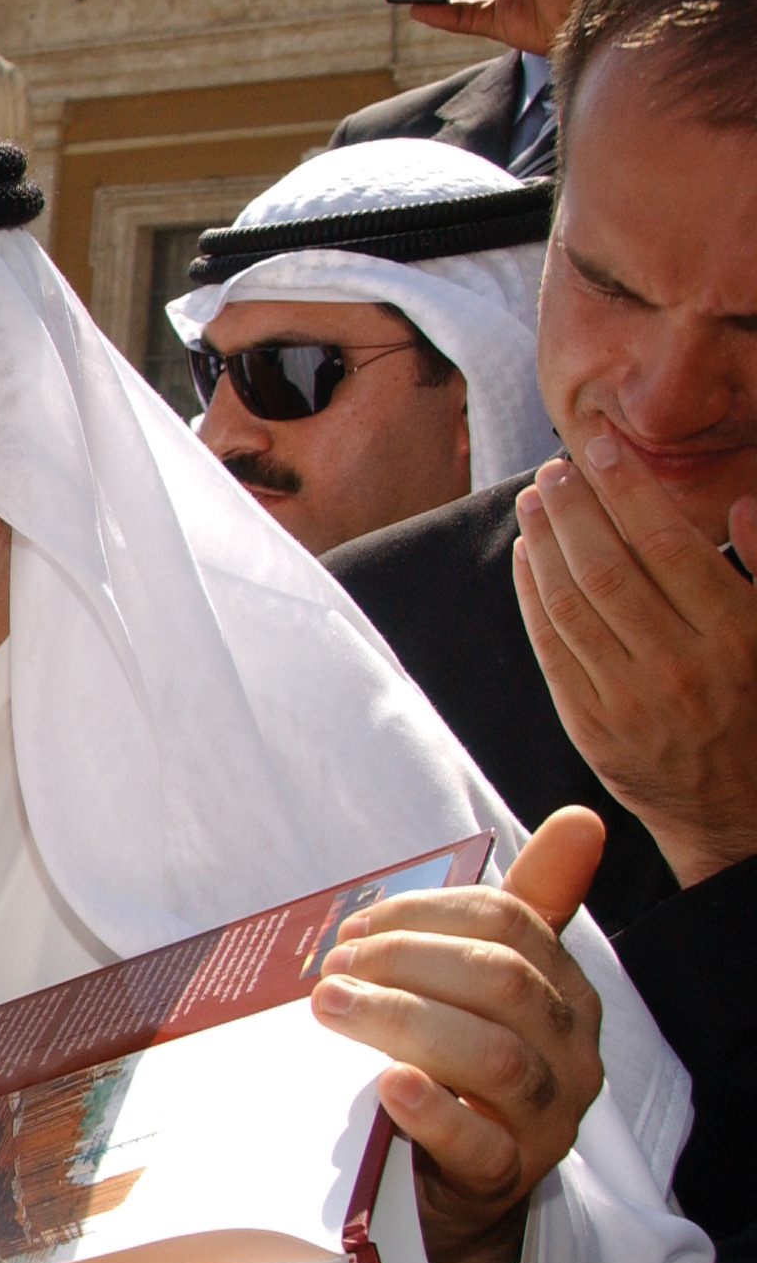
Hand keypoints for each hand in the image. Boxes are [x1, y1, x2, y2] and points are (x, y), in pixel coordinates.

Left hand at [311, 807, 607, 1262]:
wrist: (443, 1194)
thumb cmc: (456, 1069)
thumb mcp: (482, 985)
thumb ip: (524, 906)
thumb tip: (583, 821)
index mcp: (563, 993)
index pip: (510, 924)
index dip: (423, 915)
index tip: (353, 926)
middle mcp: (569, 1054)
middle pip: (502, 982)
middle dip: (407, 961)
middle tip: (332, 968)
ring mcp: (544, 1122)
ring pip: (494, 1057)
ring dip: (403, 1021)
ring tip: (332, 1007)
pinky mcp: (503, 1181)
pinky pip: (479, 1144)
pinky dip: (431, 1110)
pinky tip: (388, 1084)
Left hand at [514, 428, 756, 888]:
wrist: (743, 812)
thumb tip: (741, 504)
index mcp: (737, 637)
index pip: (667, 545)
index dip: (627, 490)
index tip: (601, 450)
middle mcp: (680, 668)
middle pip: (608, 569)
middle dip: (574, 510)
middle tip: (553, 470)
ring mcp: (628, 702)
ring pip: (570, 606)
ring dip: (544, 545)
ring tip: (533, 501)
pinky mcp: (591, 727)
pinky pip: (551, 649)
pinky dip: (532, 597)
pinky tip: (527, 558)